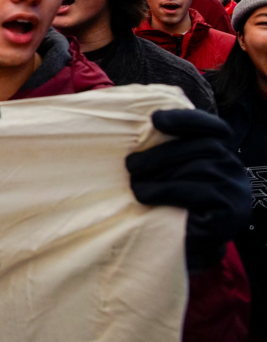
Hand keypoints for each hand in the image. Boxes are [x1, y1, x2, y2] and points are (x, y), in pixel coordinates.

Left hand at [126, 109, 249, 271]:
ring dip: (160, 176)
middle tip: (130, 165)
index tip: (155, 118)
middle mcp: (233, 168)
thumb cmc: (169, 204)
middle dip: (160, 153)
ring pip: (199, 168)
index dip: (186, 119)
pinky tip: (146, 197)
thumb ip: (164, 151)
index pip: (212, 127)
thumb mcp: (167, 173)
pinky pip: (199, 192)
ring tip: (135, 186)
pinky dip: (167, 192)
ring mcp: (235, 190)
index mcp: (220, 152)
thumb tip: (135, 128)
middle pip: (202, 146)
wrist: (184, 246)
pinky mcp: (231, 212)